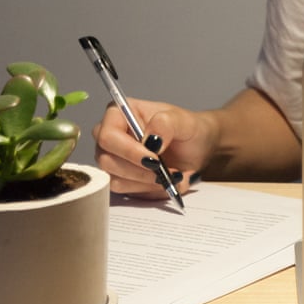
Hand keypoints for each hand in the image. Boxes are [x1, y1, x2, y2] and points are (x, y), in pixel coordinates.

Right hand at [92, 98, 211, 198]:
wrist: (197, 147)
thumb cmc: (187, 128)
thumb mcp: (184, 121)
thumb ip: (166, 124)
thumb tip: (150, 139)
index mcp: (120, 114)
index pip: (108, 135)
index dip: (128, 150)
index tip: (153, 159)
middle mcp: (111, 136)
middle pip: (106, 160)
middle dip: (139, 170)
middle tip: (164, 170)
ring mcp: (113, 158)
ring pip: (115, 178)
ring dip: (145, 181)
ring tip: (170, 174)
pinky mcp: (121, 177)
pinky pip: (125, 190)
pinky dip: (147, 188)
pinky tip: (164, 180)